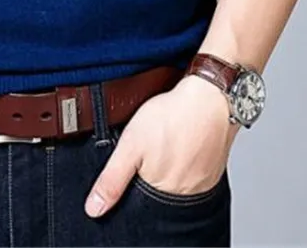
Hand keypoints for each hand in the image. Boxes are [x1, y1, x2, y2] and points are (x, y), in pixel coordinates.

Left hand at [84, 74, 240, 216]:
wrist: (210, 97)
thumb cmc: (173, 117)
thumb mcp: (131, 145)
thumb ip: (112, 179)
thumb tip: (94, 209)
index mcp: (161, 195)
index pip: (138, 206)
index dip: (130, 187)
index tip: (131, 168)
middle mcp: (184, 197)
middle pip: (156, 195)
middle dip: (147, 177)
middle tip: (149, 149)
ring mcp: (201, 185)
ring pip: (174, 185)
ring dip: (166, 170)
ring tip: (164, 145)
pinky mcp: (212, 172)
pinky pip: (191, 175)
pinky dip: (183, 163)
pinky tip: (179, 145)